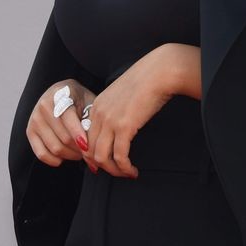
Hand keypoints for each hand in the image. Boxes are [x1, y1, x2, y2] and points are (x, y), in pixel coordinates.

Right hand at [25, 78, 96, 169]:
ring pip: (55, 148)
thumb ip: (91, 120)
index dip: (79, 135)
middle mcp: (44, 106)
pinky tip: (64, 157)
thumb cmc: (79, 101)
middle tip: (90, 153)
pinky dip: (54, 160)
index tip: (88, 147)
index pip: (68, 119)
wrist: (60, 94)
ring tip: (80, 153)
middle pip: (64, 138)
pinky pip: (41, 154)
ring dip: (70, 156)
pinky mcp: (30, 131)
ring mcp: (35, 119)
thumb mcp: (88, 103)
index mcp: (60, 95)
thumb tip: (94, 145)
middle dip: (80, 150)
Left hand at [81, 45, 187, 178]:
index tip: (104, 164)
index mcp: (96, 106)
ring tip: (126, 173)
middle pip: (90, 150)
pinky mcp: (124, 127)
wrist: (159, 72)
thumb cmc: (146, 81)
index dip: (93, 155)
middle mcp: (98, 114)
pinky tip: (133, 170)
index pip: (86, 138)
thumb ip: (115, 110)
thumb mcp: (122, 95)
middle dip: (102, 167)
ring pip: (101, 157)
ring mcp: (109, 121)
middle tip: (116, 172)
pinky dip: (125, 167)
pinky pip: (119, 156)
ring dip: (114, 170)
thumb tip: (120, 127)